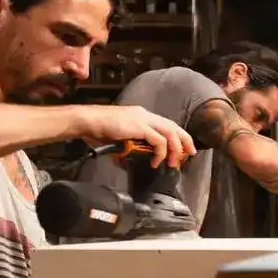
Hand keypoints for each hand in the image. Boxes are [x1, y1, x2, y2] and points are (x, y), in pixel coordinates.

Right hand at [75, 105, 195, 168]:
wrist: (88, 121)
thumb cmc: (98, 129)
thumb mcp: (119, 137)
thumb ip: (129, 145)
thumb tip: (129, 159)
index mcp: (142, 115)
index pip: (166, 124)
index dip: (178, 136)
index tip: (183, 148)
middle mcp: (145, 115)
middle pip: (173, 126)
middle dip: (185, 140)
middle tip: (189, 154)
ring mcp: (143, 119)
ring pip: (170, 133)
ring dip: (175, 149)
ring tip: (173, 162)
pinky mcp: (140, 126)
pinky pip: (159, 140)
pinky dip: (161, 152)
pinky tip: (156, 161)